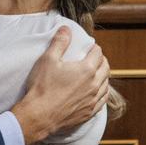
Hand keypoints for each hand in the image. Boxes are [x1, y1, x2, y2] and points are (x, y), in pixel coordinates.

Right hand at [11, 28, 110, 144]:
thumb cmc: (42, 87)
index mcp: (87, 69)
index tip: (89, 47)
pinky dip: (102, 92)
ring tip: (97, 73)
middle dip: (101, 60)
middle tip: (94, 57)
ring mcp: (93, 100)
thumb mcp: (48, 60)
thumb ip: (59, 42)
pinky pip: (103, 100)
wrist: (39, 116)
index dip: (94, 47)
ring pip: (106, 84)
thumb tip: (66, 28)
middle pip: (106, 68)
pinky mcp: (89, 112)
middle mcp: (94, 85)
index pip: (98, 53)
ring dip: (103, 76)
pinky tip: (98, 91)